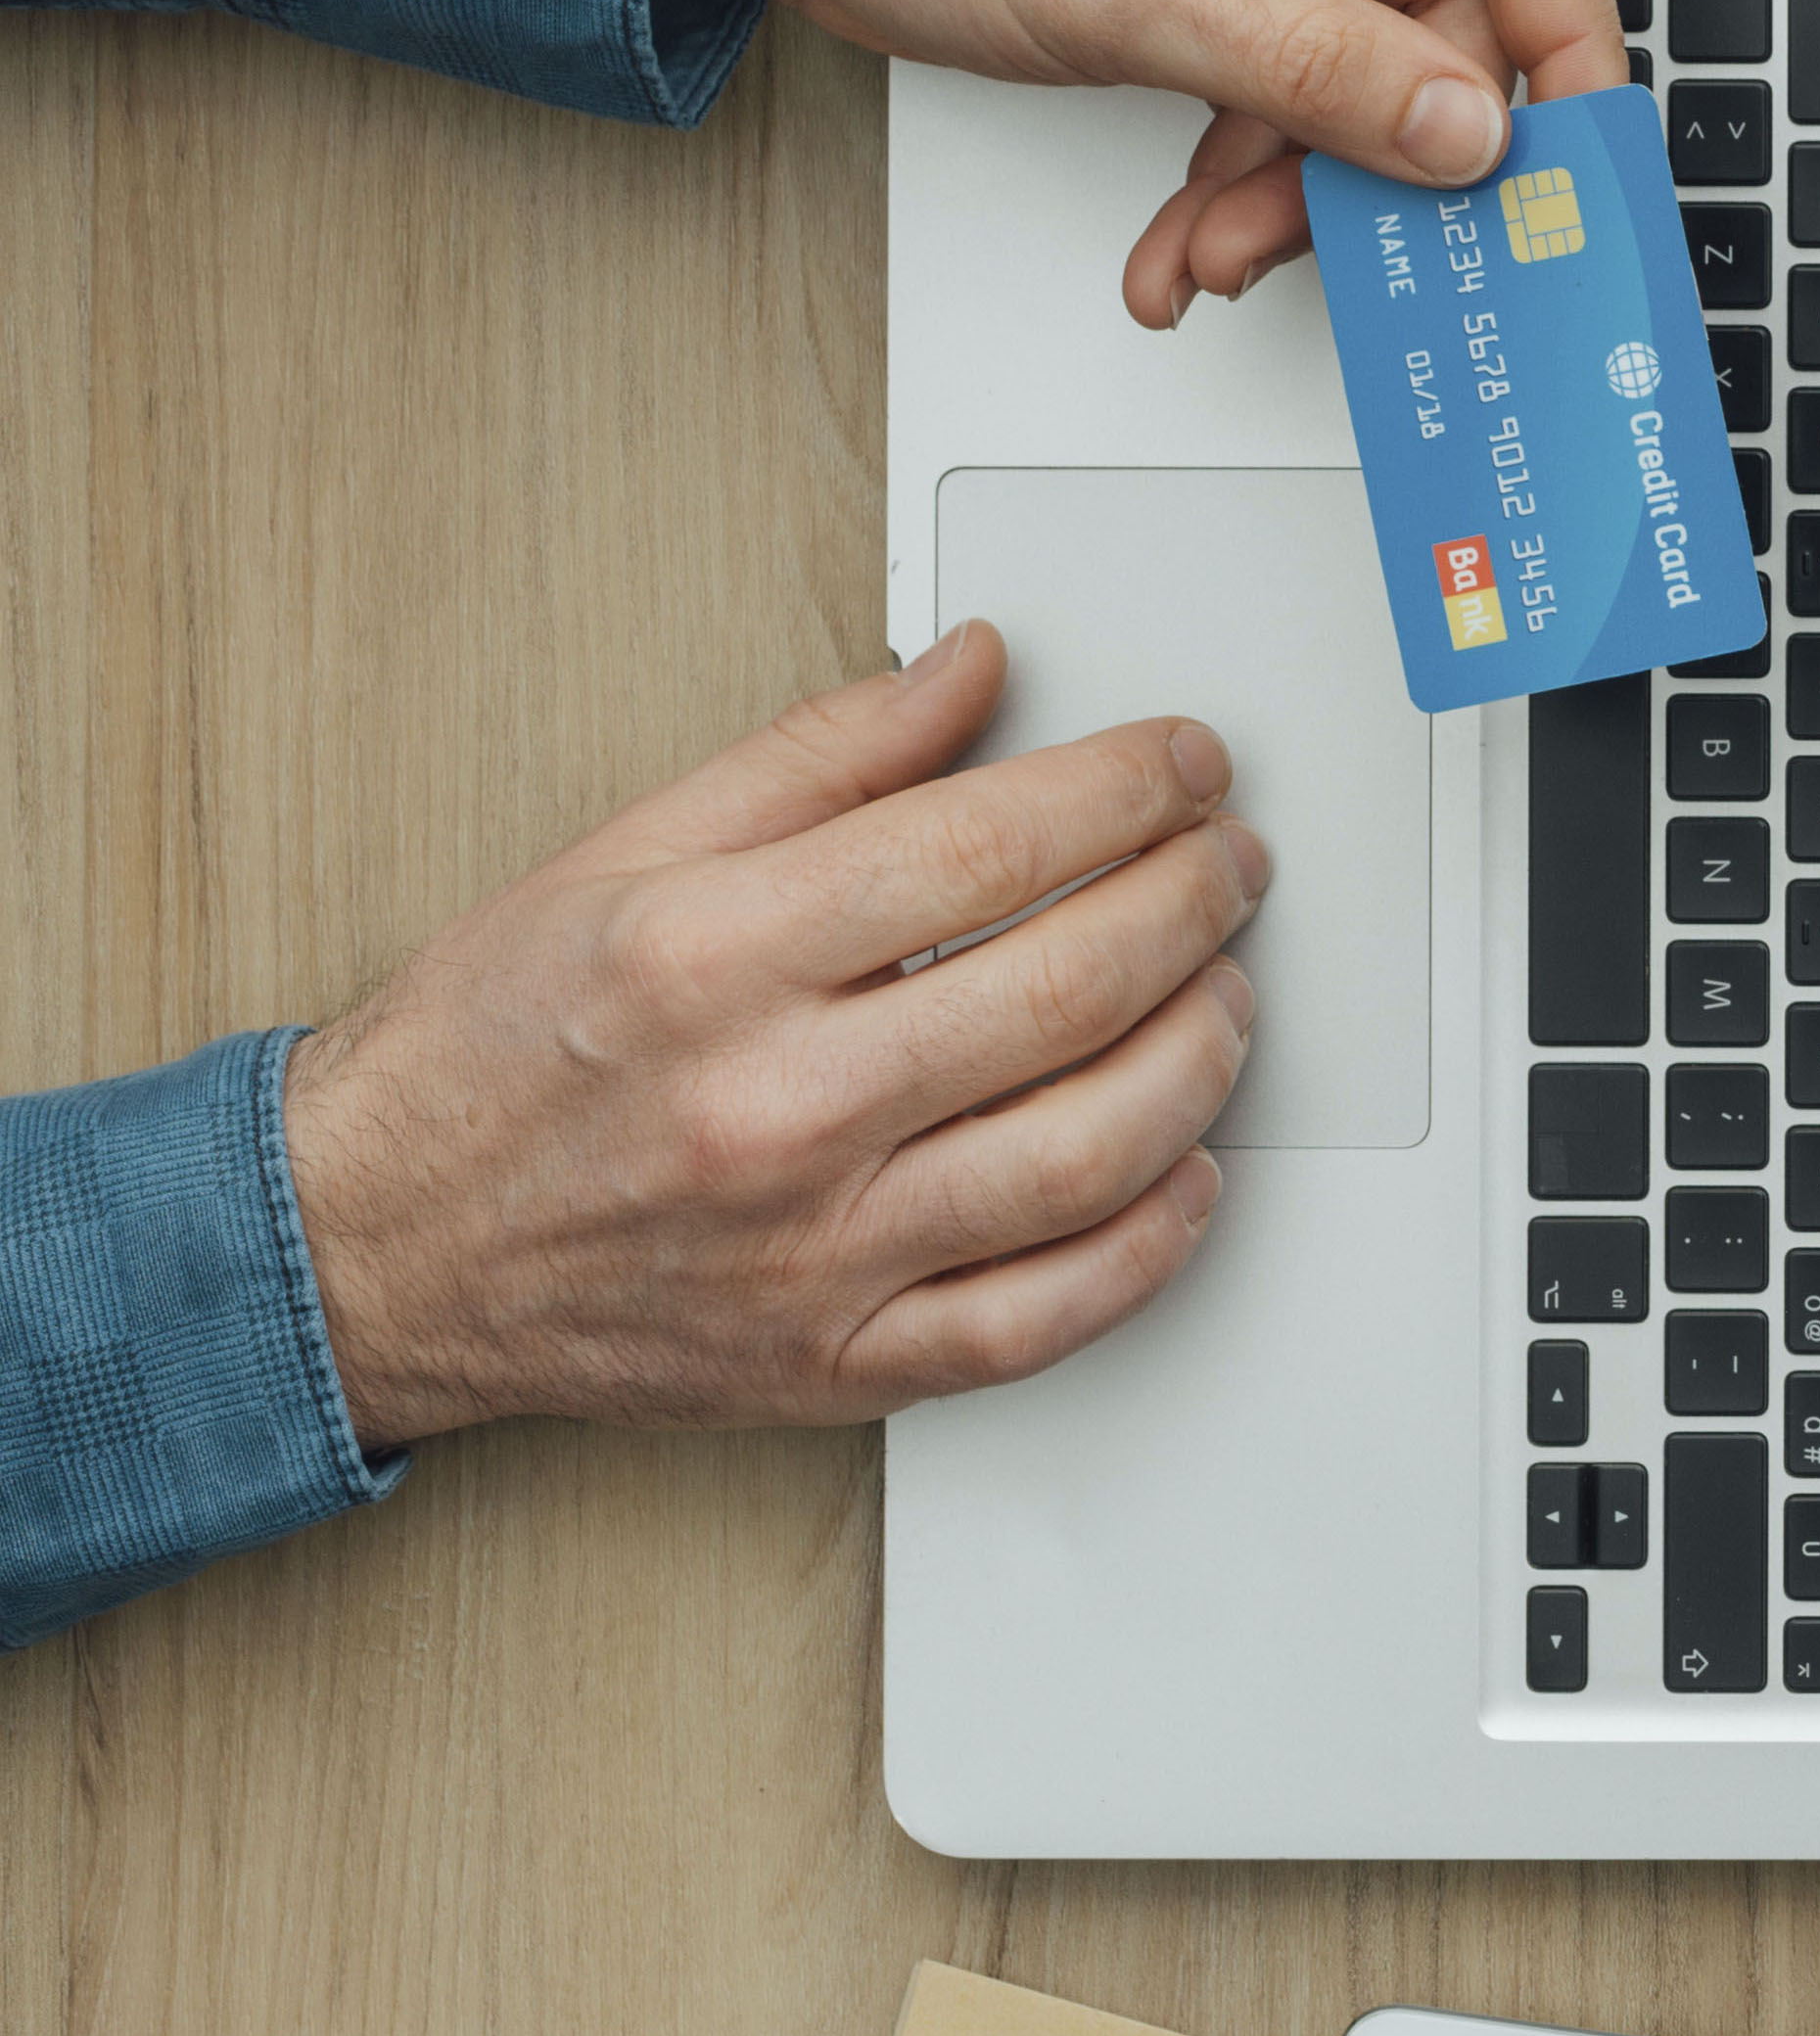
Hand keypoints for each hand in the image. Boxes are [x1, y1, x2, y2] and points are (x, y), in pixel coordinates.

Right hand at [278, 623, 1265, 1450]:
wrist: (370, 1248)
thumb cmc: (490, 1049)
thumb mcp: (626, 851)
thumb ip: (821, 756)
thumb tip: (974, 670)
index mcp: (715, 959)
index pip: (986, 847)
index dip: (1124, 790)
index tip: (1184, 763)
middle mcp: (773, 1109)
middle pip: (1064, 989)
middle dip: (1192, 902)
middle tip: (1231, 861)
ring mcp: (814, 1252)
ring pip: (1085, 1155)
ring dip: (1200, 1058)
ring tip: (1229, 994)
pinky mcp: (834, 1365)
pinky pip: (1042, 1318)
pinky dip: (1149, 1246)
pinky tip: (1187, 1173)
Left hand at [644, 0, 1625, 315]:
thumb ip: (1317, 65)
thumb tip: (1465, 133)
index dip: (1562, 52)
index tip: (1568, 174)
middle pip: (1442, 21)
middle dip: (1373, 157)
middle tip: (1316, 245)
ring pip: (1366, 79)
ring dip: (1292, 189)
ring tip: (1204, 255)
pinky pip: (1293, 93)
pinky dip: (1243, 178)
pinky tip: (1182, 239)